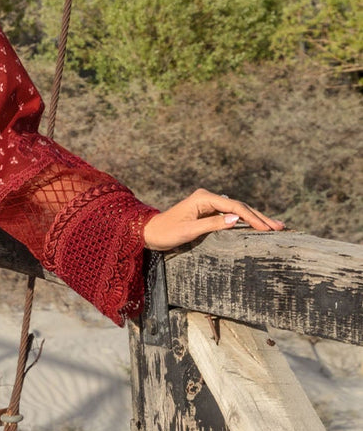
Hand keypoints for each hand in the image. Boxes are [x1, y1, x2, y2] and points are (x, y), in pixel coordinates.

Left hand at [142, 188, 284, 250]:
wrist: (149, 232)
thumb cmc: (166, 232)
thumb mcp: (189, 231)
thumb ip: (213, 225)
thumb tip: (237, 220)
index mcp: (204, 198)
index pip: (234, 207)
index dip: (252, 218)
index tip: (266, 228)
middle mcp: (208, 197)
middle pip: (240, 207)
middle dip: (260, 217)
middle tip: (280, 226)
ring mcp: (209, 204)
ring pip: (237, 211)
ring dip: (255, 219)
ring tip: (274, 226)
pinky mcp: (208, 212)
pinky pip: (231, 216)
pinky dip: (245, 221)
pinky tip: (257, 226)